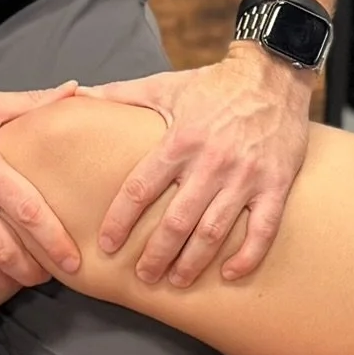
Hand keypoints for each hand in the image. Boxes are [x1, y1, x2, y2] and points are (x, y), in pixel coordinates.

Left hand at [80, 42, 312, 287]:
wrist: (273, 74)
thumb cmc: (214, 84)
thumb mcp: (165, 85)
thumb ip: (120, 94)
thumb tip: (77, 93)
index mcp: (180, 140)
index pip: (141, 188)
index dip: (121, 220)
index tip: (107, 244)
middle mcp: (211, 162)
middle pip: (176, 221)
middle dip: (156, 254)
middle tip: (144, 276)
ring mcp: (245, 176)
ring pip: (214, 231)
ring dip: (192, 262)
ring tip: (176, 281)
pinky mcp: (275, 184)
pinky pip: (262, 229)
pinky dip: (247, 256)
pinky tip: (229, 273)